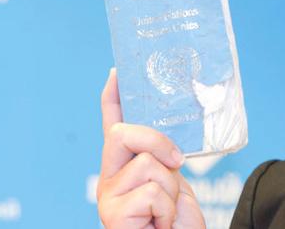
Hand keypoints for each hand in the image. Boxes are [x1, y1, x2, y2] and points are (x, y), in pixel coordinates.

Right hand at [97, 68, 205, 228]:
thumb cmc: (176, 219)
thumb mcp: (173, 178)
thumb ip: (163, 155)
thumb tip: (171, 132)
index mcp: (125, 164)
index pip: (114, 122)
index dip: (114, 96)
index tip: (117, 71)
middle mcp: (110, 175)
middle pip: (122, 133)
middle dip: (156, 141)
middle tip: (176, 163)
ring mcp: (108, 195)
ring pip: (148, 164)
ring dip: (171, 189)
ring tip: (166, 210)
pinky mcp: (112, 214)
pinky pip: (152, 192)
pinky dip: (167, 209)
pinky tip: (160, 223)